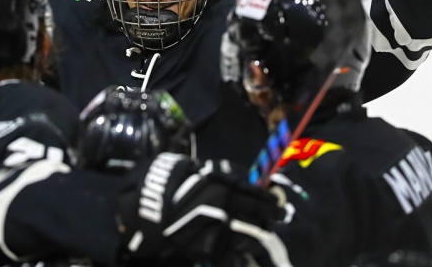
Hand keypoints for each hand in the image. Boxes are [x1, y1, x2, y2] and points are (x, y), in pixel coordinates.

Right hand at [117, 153, 284, 264]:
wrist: (151, 205)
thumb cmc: (178, 185)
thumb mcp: (204, 173)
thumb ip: (228, 180)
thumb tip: (252, 186)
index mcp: (225, 186)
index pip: (260, 196)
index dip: (273, 203)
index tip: (280, 206)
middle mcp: (226, 207)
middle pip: (260, 217)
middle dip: (272, 220)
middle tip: (278, 220)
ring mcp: (217, 229)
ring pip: (250, 238)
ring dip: (258, 239)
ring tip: (261, 239)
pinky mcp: (207, 247)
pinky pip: (230, 257)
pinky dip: (239, 260)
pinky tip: (244, 260)